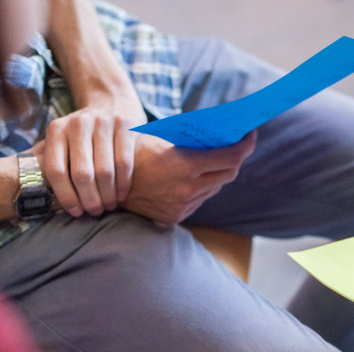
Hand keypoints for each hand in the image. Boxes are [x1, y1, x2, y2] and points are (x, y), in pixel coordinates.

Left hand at [41, 97, 147, 217]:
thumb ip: (56, 160)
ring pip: (104, 171)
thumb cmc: (85, 131)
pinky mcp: (126, 126)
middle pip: (81, 174)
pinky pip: (124, 163)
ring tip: (109, 205)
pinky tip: (122, 194)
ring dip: (108, 195)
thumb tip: (47, 198)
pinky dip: (124, 183)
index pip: (56, 171)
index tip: (76, 212)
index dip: (66, 196)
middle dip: (90, 199)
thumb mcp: (64, 137)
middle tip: (95, 211)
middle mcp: (78, 124)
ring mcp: (103, 124)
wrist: (111, 99)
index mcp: (57, 130)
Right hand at [120, 131, 257, 226]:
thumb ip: (189, 137)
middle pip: (228, 174)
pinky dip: (202, 188)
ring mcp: (182, 206)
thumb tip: (219, 131)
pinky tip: (198, 177)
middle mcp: (187, 189)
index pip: (230, 157)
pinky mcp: (175, 217)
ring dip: (218, 174)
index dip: (245, 145)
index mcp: (184, 165)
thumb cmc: (131, 151)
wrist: (103, 182)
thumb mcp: (159, 137)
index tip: (250, 135)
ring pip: (214, 188)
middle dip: (236, 158)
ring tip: (218, 159)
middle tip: (238, 145)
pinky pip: (199, 200)